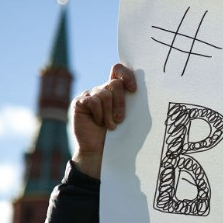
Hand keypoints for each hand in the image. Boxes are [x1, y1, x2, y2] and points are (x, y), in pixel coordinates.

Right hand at [71, 64, 136, 178]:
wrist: (100, 151)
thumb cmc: (118, 136)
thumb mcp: (130, 118)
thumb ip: (133, 104)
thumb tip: (143, 92)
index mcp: (115, 91)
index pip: (118, 71)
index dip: (126, 75)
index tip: (133, 90)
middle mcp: (102, 90)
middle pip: (115, 84)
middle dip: (121, 103)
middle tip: (120, 119)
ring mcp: (89, 95)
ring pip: (105, 94)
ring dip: (110, 113)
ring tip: (110, 126)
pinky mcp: (79, 102)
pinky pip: (93, 102)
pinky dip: (99, 114)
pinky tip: (98, 123)